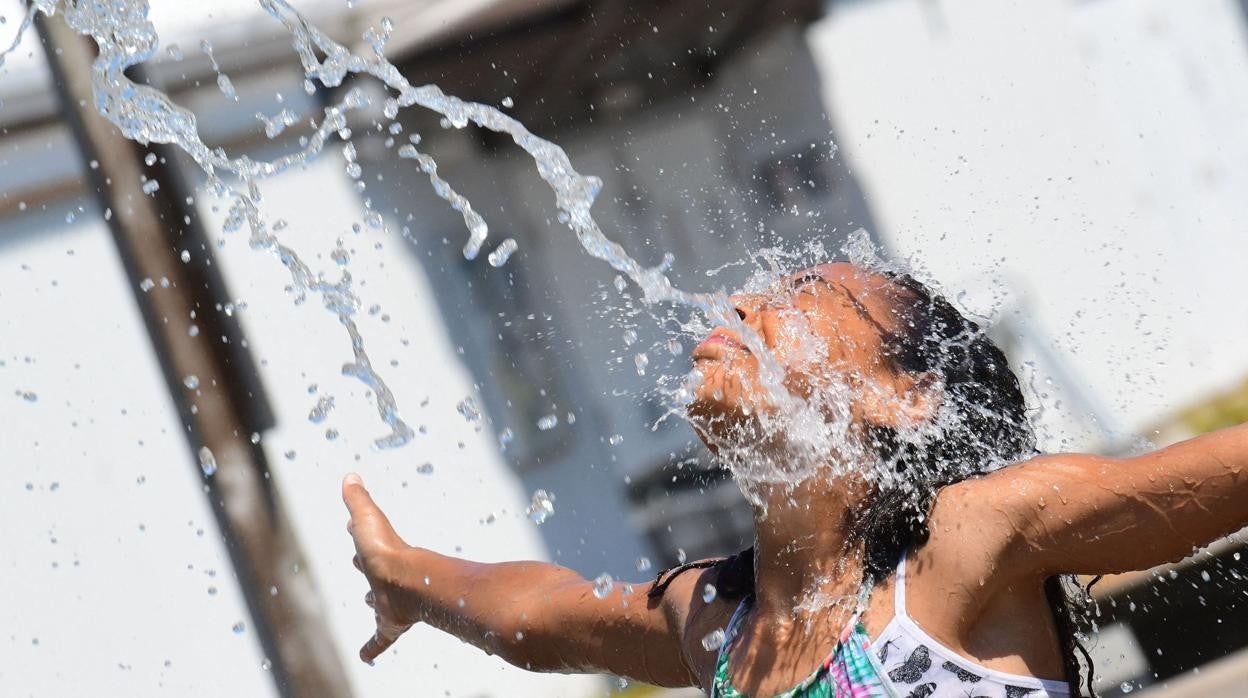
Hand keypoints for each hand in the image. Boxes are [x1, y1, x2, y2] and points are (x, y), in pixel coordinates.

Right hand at [343, 473, 420, 663]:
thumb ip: (358, 499)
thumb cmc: (387, 550)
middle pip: (374, 570)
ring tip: (367, 602)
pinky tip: (366, 657)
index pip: (367, 542)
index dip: (359, 536)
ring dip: (373, 602)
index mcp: (379, 554)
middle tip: (357, 563)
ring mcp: (388, 601)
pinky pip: (380, 639)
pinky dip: (372, 647)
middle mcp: (384, 577)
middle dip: (365, 566)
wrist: (408, 582)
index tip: (351, 531)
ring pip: (379, 602)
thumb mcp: (367, 518)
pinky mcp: (389, 624)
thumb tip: (351, 475)